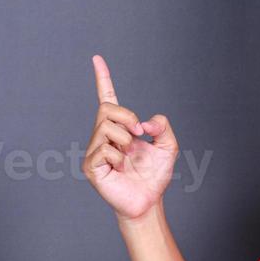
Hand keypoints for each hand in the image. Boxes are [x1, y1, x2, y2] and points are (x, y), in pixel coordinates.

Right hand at [84, 55, 178, 220]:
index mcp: (118, 128)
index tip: (97, 58)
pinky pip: (104, 149)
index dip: (103, 78)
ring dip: (125, 141)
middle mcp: (103, 136)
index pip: (107, 98)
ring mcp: (94, 151)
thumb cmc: (155, 176)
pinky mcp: (91, 167)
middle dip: (127, 117)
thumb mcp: (168, 146)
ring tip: (128, 158)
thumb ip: (162, 126)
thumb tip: (144, 122)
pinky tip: (120, 169)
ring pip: (106, 128)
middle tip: (139, 134)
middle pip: (107, 109)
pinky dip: (118, 158)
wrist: (149, 202)